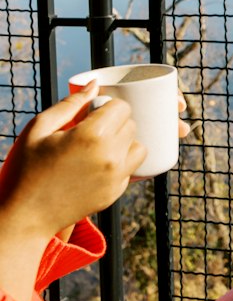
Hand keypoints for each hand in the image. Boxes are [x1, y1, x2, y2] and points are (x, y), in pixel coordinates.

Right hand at [0, 82, 145, 245]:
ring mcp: (115, 177)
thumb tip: (94, 85)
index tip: (92, 114)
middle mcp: (110, 156)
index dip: (107, 106)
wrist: (26, 215)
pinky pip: (131, 169)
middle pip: (131, 125)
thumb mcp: (38, 129)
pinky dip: (120, 164)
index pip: (121, 107)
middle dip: (114, 122)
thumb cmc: (26, 170)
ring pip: (139, 147)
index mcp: (91, 136)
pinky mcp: (116, 193)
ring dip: (124, 143)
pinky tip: (98, 166)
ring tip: (99, 148)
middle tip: (91, 131)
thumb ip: (70, 104)